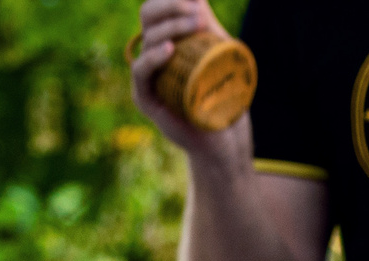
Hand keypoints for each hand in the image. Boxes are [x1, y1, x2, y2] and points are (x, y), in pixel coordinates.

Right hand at [130, 0, 247, 158]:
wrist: (226, 138)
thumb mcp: (220, 53)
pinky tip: (169, 50)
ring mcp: (150, 76)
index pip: (158, 9)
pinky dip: (153, 57)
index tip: (197, 2)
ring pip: (148, 38)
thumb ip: (207, 25)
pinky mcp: (146, 99)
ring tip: (195, 26)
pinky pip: (141, 72)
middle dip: (170, 6)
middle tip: (198, 13)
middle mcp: (155, 55)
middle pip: (148, 16)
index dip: (171, 0)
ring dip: (172, 27)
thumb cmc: (224, 96)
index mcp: (169, 40)